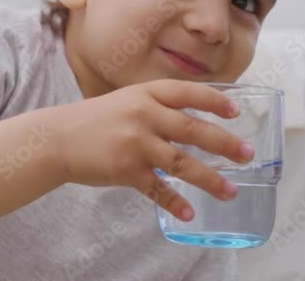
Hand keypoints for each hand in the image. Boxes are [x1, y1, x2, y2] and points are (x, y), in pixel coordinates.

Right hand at [48, 79, 253, 221]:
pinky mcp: (126, 170)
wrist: (57, 138)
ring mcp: (135, 143)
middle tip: (247, 155)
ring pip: (182, 162)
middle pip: (193, 129)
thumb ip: (157, 106)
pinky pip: (157, 189)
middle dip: (224, 144)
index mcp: (146, 93)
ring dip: (210, 179)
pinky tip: (189, 211)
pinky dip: (175, 201)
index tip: (236, 112)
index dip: (215, 101)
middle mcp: (143, 115)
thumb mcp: (127, 101)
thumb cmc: (96, 120)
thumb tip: (196, 120)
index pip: (188, 93)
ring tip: (230, 191)